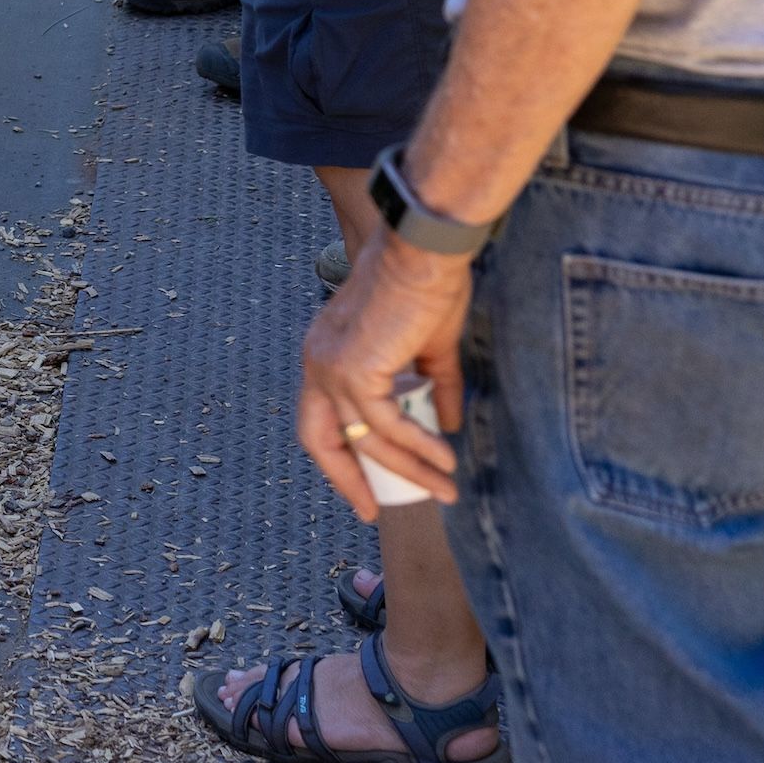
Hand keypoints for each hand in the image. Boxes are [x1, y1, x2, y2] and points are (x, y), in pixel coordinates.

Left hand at [298, 231, 474, 516]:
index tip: (363, 486)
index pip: (318, 416)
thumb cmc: (428, 288)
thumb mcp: (429, 348)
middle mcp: (318, 362)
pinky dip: (417, 447)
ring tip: (446, 488)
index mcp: (326, 353)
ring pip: (365, 437)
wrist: (426, 253)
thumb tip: (445, 424)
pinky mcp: (355, 369)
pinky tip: (443, 458)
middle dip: (346, 478)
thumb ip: (432, 386)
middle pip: (317, 437)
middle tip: (374, 509)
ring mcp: (331, 366)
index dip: (339, 455)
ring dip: (408, 469)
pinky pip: (386, 425)